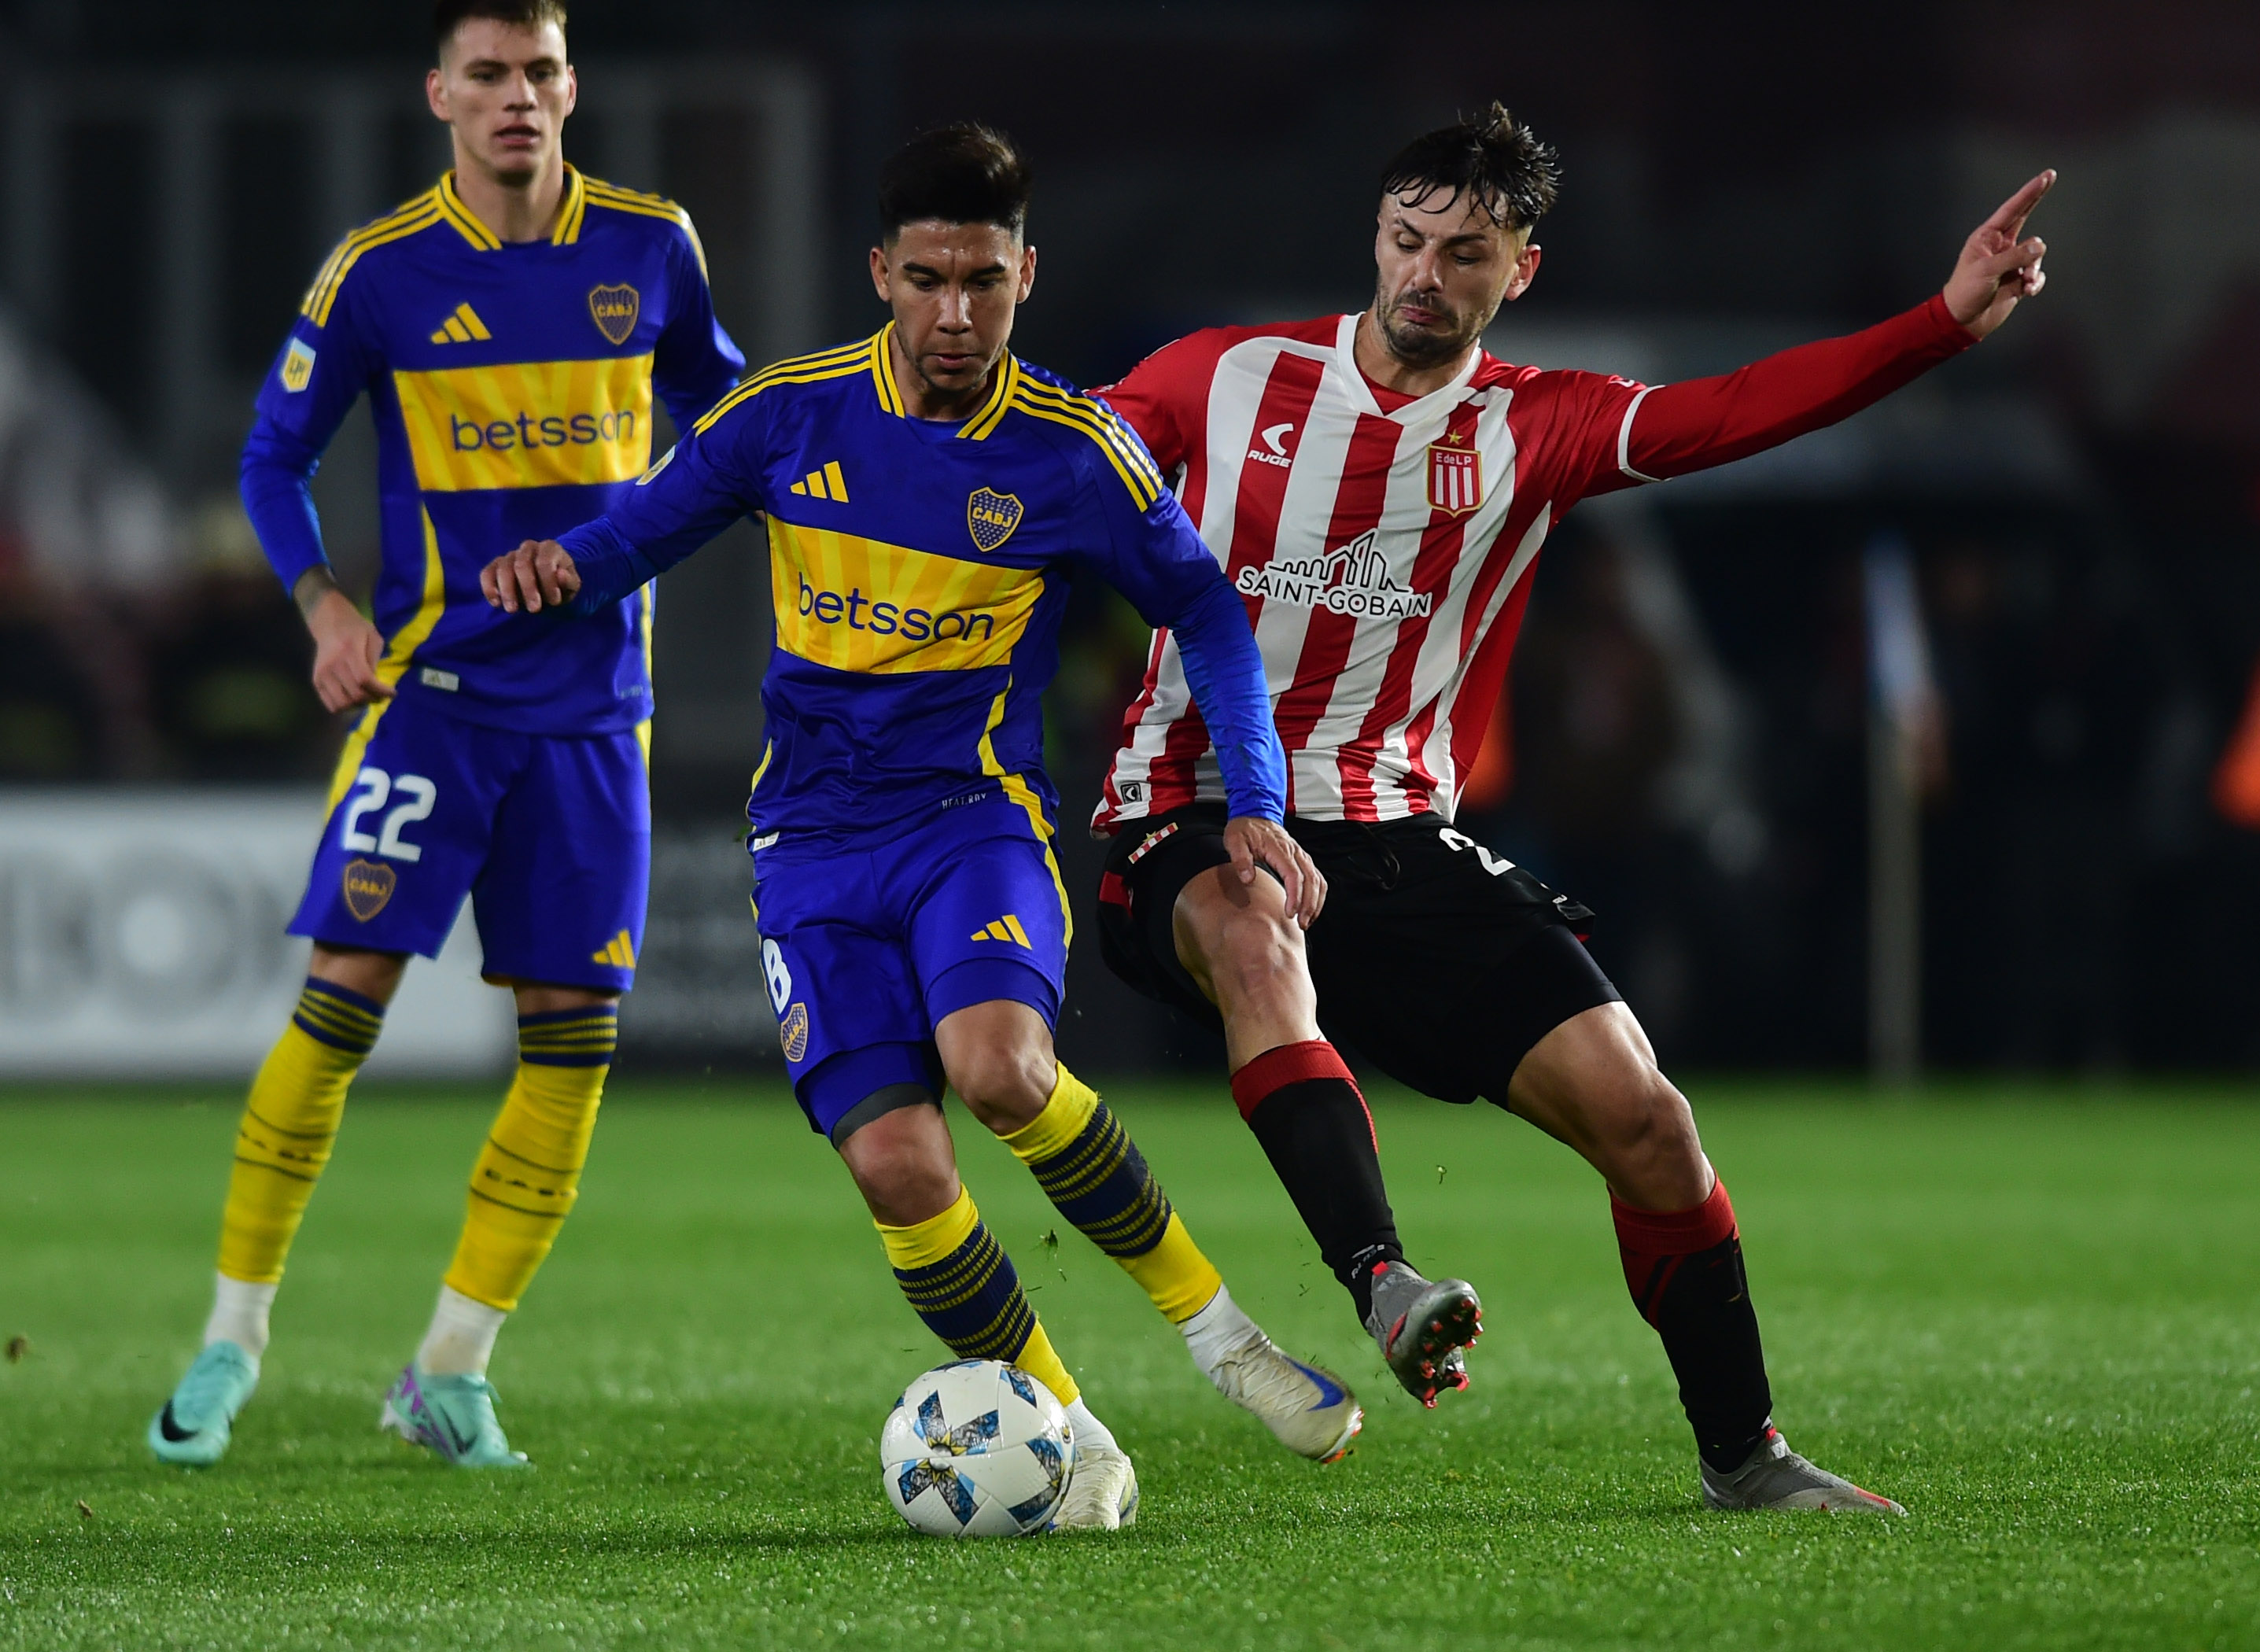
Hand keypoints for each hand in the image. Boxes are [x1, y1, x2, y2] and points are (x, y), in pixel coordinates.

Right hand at [300, 582, 390, 713]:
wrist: (328, 623)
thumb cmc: (355, 628)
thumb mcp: (373, 637)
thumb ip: (374, 660)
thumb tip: (376, 683)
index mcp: (349, 651)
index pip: (364, 680)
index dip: (381, 691)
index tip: (392, 693)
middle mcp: (333, 665)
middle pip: (355, 694)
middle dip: (373, 699)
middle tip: (381, 695)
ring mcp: (322, 674)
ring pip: (342, 703)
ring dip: (358, 706)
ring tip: (367, 697)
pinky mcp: (316, 681)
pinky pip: (330, 704)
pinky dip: (345, 707)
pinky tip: (353, 699)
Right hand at [481, 538, 581, 612]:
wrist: (549, 584)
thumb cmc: (562, 585)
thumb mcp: (572, 585)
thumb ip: (569, 581)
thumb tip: (561, 575)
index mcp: (549, 548)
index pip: (544, 563)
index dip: (548, 583)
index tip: (555, 602)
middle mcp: (528, 547)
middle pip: (522, 565)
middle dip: (527, 589)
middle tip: (535, 610)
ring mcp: (511, 555)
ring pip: (503, 568)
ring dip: (507, 591)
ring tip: (512, 610)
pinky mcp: (497, 566)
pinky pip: (487, 573)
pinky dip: (489, 587)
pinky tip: (496, 603)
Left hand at [1222, 815, 1326, 928]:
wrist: (1255, 814)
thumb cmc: (1244, 829)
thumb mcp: (1234, 841)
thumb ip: (1240, 859)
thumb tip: (1247, 879)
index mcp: (1280, 849)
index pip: (1294, 875)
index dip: (1295, 896)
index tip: (1290, 913)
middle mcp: (1295, 852)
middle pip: (1311, 880)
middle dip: (1309, 904)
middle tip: (1301, 924)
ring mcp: (1301, 855)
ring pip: (1318, 880)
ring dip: (1316, 902)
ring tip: (1307, 921)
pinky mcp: (1303, 859)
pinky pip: (1317, 878)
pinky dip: (1318, 895)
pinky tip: (1311, 909)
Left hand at [1943, 170, 2052, 339]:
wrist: (1963, 321)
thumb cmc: (1966, 292)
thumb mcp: (1988, 270)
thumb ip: (2015, 256)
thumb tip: (2040, 247)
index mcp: (1987, 238)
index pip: (2012, 210)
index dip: (2029, 192)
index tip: (2046, 176)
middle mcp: (2000, 246)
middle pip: (2025, 217)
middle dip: (2037, 199)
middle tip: (2051, 175)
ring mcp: (2010, 262)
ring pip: (2036, 254)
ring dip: (2033, 268)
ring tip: (2024, 282)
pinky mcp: (2017, 280)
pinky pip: (2036, 274)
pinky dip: (2035, 282)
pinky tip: (2027, 291)